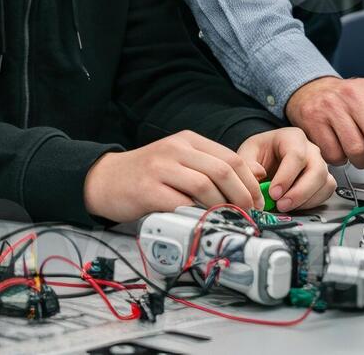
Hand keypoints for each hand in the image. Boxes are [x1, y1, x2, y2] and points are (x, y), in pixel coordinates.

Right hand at [83, 130, 263, 223]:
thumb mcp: (182, 160)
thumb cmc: (148, 174)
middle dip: (242, 197)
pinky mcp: (148, 190)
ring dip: (223, 207)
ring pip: (205, 186)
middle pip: (223, 171)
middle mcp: (175, 149)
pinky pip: (181, 204)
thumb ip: (215, 164)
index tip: (258, 203)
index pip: (231, 158)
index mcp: (188, 140)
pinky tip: (201, 222)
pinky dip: (197, 215)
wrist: (105, 179)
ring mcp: (160, 168)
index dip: (250, 183)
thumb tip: (257, 174)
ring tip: (228, 220)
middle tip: (248, 215)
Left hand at [235, 127, 335, 211]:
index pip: (296, 156)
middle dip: (299, 192)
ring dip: (306, 199)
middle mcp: (311, 149)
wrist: (268, 160)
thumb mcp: (248, 153)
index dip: (286, 177)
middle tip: (281, 205)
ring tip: (285, 207)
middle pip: (316, 170)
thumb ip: (248, 163)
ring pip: (325, 183)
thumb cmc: (261, 153)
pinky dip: (312, 202)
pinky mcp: (323, 179)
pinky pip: (326, 192)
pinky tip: (295, 206)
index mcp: (292, 137)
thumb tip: (257, 174)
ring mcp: (320, 164)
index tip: (273, 193)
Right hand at [284, 76, 363, 171]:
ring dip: (362, 162)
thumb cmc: (348, 100)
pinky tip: (341, 150)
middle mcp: (353, 95)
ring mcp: (331, 107)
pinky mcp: (313, 121)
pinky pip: (335, 154)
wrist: (310, 90)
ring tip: (360, 156)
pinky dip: (341, 160)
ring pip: (356, 150)